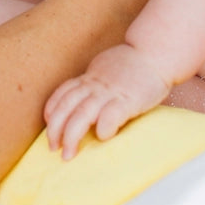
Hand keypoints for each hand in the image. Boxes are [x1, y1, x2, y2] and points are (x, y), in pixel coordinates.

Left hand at [43, 44, 170, 159]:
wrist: (156, 52)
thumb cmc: (135, 65)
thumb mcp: (107, 68)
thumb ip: (97, 82)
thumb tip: (89, 99)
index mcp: (91, 77)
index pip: (62, 93)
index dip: (52, 110)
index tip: (48, 123)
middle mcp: (96, 85)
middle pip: (66, 106)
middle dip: (55, 129)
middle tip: (53, 147)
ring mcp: (110, 92)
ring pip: (82, 114)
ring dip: (71, 135)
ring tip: (68, 153)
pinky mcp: (128, 100)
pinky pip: (110, 116)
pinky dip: (103, 129)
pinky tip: (102, 137)